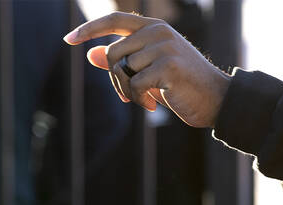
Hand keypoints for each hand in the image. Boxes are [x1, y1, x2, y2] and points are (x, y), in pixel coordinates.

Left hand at [64, 12, 230, 127]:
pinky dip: (138, 100)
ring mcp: (164, 46)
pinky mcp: (168, 65)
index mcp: (152, 28)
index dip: (90, 29)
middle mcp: (158, 31)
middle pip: (112, 54)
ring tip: (147, 99)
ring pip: (122, 70)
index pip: (115, 20)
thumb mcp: (147, 70)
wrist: (214, 98)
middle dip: (115, 80)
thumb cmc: (178, 84)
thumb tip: (90, 54)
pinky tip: (153, 105)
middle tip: (131, 95)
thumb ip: (120, 61)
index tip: (68, 39)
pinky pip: (134, 85)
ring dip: (128, 92)